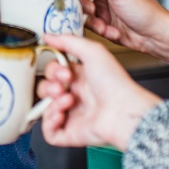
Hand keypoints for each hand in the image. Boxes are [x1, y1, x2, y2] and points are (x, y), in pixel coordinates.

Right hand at [37, 33, 160, 150]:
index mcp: (81, 78)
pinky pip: (50, 133)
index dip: (53, 70)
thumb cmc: (115, 83)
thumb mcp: (93, 52)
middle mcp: (76, 96)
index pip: (54, 72)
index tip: (63, 70)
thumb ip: (68, 41)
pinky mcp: (72, 133)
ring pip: (45, 110)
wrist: (123, 110)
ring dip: (51, 103)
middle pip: (47, 90)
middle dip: (49, 86)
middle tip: (62, 86)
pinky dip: (50, 123)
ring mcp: (73, 115)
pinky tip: (61, 114)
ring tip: (67, 100)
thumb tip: (48, 36)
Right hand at [77, 0, 168, 52]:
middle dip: (83, 5)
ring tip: (103, 24)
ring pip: (82, 11)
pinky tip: (111, 30)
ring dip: (92, 20)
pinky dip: (99, 29)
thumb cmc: (145, 10)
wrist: (155, 35)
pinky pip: (90, 25)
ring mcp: (102, 8)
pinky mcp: (102, 22)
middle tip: (92, 10)